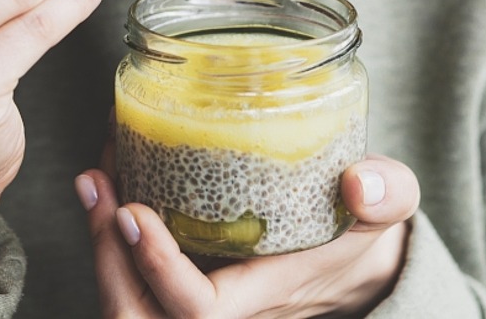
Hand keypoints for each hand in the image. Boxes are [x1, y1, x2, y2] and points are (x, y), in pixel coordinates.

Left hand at [76, 135, 419, 317]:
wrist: (360, 259)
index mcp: (266, 293)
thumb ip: (388, 193)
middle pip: (140, 318)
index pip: (197, 311)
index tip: (135, 209)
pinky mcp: (190, 277)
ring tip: (94, 181)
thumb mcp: (391, 206)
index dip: (158, 269)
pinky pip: (134, 279)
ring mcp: (203, 295)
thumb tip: (362, 181)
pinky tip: (109, 180)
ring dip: (100, 248)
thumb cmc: (367, 226)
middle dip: (107, 260)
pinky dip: (111, 238)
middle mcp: (226, 307)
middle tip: (96, 186)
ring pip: (130, 306)